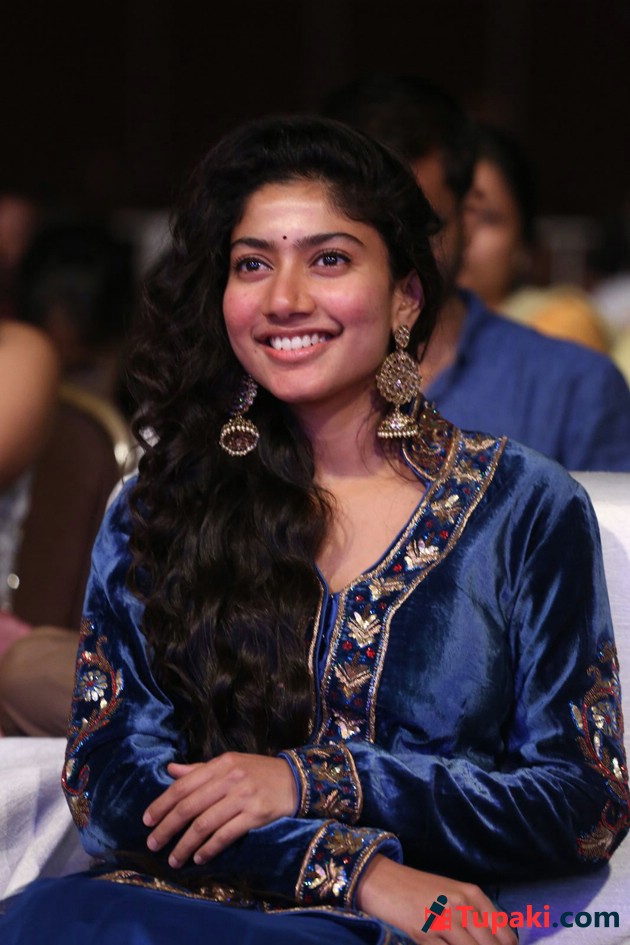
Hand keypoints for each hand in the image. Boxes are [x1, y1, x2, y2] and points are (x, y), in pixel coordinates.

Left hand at [143, 752, 296, 867]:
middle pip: (190, 806)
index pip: (183, 786)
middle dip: (167, 828)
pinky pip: (225, 835)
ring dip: (185, 844)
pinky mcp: (255, 815)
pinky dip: (209, 849)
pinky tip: (199, 858)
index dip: (162, 804)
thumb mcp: (230, 764)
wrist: (296, 779)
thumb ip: (200, 770)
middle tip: (153, 844)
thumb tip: (170, 771)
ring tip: (174, 859)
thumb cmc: (258, 772)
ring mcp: (243, 797)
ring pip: (205, 824)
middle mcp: (230, 779)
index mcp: (220, 764)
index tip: (147, 821)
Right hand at [356, 856, 516, 944]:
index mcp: (472, 893)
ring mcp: (445, 919)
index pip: (504, 932)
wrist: (384, 881)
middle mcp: (462, 904)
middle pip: (490, 944)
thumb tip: (495, 940)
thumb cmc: (419, 889)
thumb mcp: (451, 894)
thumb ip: (474, 915)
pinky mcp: (426, 933)